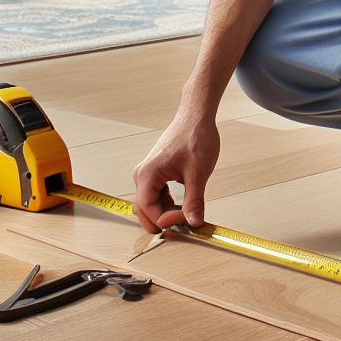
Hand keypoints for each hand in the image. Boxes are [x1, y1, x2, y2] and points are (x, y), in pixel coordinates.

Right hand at [132, 110, 219, 232]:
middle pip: (145, 210)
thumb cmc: (195, 137)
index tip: (187, 220)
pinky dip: (168, 204)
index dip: (167, 220)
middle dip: (164, 220)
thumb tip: (194, 224)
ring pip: (151, 205)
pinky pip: (156, 196)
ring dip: (167, 213)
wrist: (196, 117)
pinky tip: (184, 204)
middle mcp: (142, 175)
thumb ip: (194, 201)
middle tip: (187, 223)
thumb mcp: (198, 173)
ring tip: (188, 213)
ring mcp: (147, 174)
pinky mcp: (155, 173)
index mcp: (148, 174)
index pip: (149, 209)